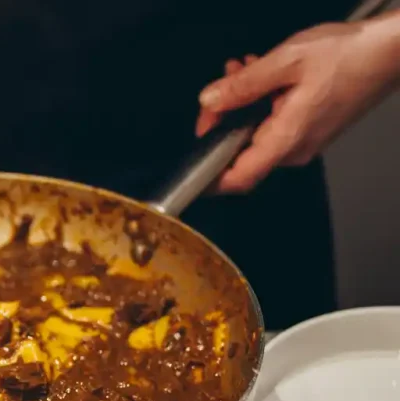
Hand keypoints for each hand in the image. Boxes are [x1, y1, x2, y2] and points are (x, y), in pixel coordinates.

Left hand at [195, 16, 399, 192]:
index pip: (237, 178)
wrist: (392, 50)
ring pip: (255, 134)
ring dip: (241, 105)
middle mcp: (294, 148)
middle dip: (223, 121)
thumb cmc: (350, 55)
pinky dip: (260, 103)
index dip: (208, 175)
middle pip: (240, 152)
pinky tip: (261, 76)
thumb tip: (211, 100)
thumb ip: (243, 85)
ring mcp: (303, 141)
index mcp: (286, 139)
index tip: (192, 158)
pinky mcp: (309, 129)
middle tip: (219, 92)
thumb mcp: (287, 61)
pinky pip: (273, 125)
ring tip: (242, 72)